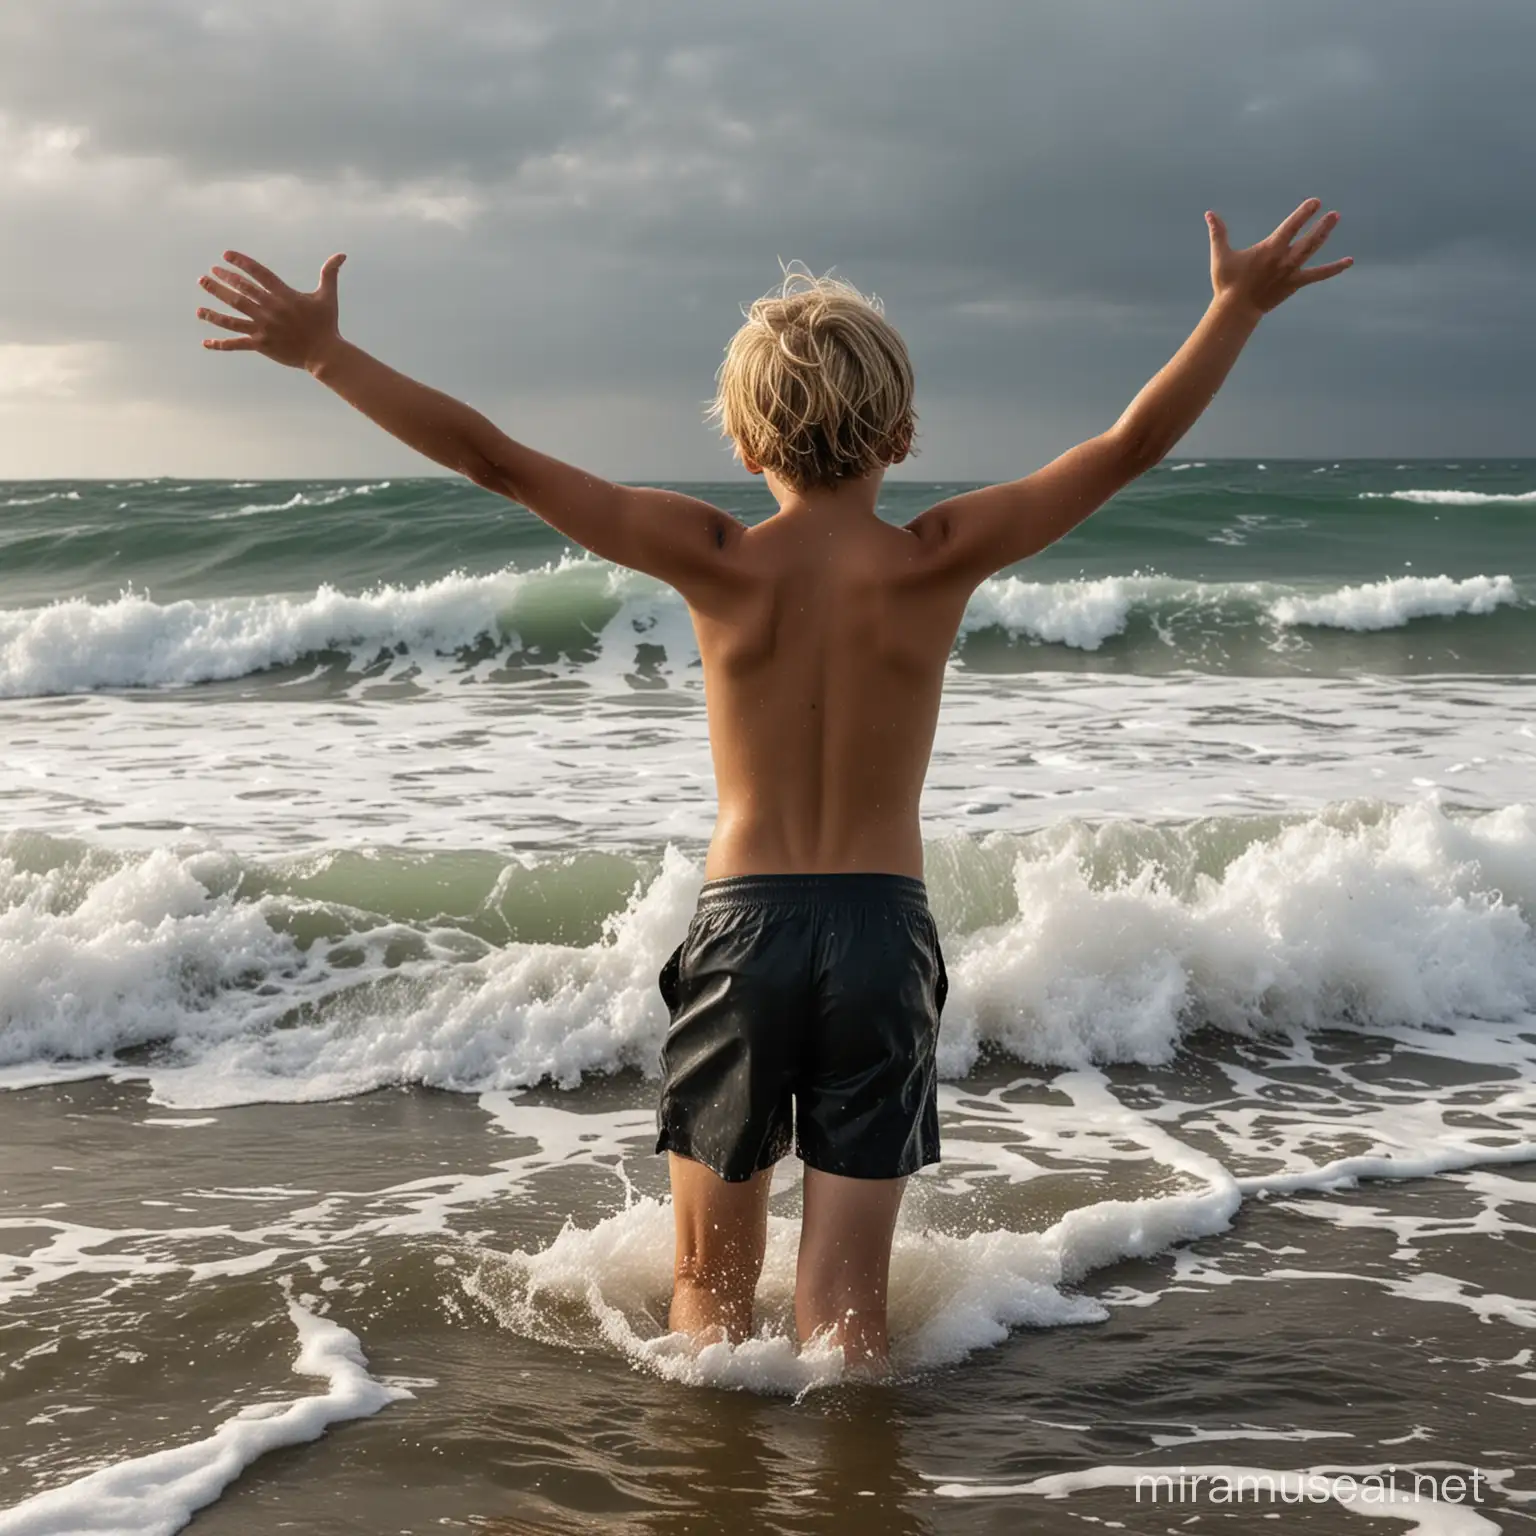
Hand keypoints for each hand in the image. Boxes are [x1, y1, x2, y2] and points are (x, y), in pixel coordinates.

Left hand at [196, 251, 346, 369]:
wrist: (326, 354)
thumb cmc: (327, 324)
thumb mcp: (328, 296)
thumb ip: (329, 274)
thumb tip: (342, 255)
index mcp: (284, 295)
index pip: (258, 274)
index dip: (241, 262)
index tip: (225, 255)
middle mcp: (270, 310)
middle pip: (240, 292)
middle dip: (222, 282)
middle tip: (207, 275)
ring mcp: (264, 328)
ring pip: (232, 317)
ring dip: (213, 312)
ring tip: (198, 308)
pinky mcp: (262, 345)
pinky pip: (238, 344)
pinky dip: (221, 344)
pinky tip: (206, 342)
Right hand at [1206, 199, 1352, 314]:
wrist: (1236, 311)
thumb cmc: (1227, 283)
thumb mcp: (1221, 256)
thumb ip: (1218, 233)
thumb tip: (1209, 213)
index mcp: (1269, 250)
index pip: (1291, 228)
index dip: (1303, 214)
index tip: (1315, 202)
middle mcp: (1284, 260)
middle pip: (1308, 241)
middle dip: (1321, 226)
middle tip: (1334, 214)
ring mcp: (1291, 273)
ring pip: (1312, 252)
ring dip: (1324, 235)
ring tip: (1334, 220)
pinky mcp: (1294, 284)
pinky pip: (1318, 275)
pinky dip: (1333, 269)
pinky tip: (1348, 262)